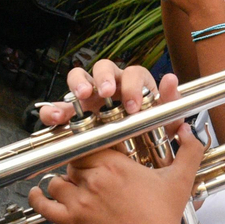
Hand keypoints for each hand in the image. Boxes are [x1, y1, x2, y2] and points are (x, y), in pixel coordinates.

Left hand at [29, 121, 202, 223]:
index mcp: (116, 164)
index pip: (89, 144)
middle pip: (73, 163)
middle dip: (80, 168)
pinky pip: (44, 206)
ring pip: (58, 181)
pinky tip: (36, 193)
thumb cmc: (164, 215)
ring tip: (72, 188)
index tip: (92, 151)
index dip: (90, 148)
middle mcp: (95, 179)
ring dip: (63, 183)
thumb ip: (190, 149)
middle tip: (90, 176)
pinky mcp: (72, 221)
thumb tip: (189, 129)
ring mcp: (81, 201)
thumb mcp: (181, 178)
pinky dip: (36, 199)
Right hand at [38, 60, 174, 126]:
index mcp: (134, 84)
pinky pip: (59, 106)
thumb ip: (170, 101)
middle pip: (104, 67)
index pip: (133, 73)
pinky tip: (56, 119)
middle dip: (104, 77)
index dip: (133, 86)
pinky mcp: (72, 112)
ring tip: (81, 96)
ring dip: (78, 83)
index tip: (134, 106)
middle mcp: (110, 85)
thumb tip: (170, 79)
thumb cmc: (148, 132)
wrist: (133, 156)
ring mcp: (90, 96)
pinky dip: (54, 110)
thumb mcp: (164, 122)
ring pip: (79, 77)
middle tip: (107, 92)